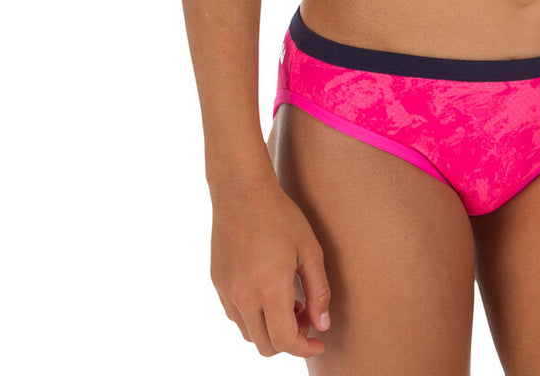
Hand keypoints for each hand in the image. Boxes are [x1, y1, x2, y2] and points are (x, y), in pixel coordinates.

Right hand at [209, 176, 330, 357]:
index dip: (304, 348)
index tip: (318, 342)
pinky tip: (267, 290)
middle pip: (265, 345)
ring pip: (248, 333)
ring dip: (270, 328)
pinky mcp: (217, 282)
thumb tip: (322, 325)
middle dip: (289, 339)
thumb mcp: (309, 250)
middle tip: (304, 314)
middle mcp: (244, 296)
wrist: (242, 191)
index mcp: (269, 289)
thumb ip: (318, 291)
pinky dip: (253, 315)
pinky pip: (235, 314)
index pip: (284, 341)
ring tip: (288, 300)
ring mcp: (227, 291)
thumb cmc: (281, 216)